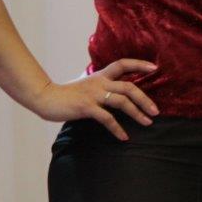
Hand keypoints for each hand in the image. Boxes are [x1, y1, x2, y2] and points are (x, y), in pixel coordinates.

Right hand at [28, 58, 159, 141]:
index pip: (123, 64)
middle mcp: (99, 82)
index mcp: (101, 75)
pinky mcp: (86, 107)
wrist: (45, 97)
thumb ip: (102, 86)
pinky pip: (107, 118)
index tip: (154, 67)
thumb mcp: (87, 85)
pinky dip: (117, 128)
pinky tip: (124, 137)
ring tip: (147, 123)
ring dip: (137, 113)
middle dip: (145, 99)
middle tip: (156, 112)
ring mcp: (93, 94)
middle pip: (129, 87)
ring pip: (122, 101)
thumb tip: (119, 93)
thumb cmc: (67, 94)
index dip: (139, 64)